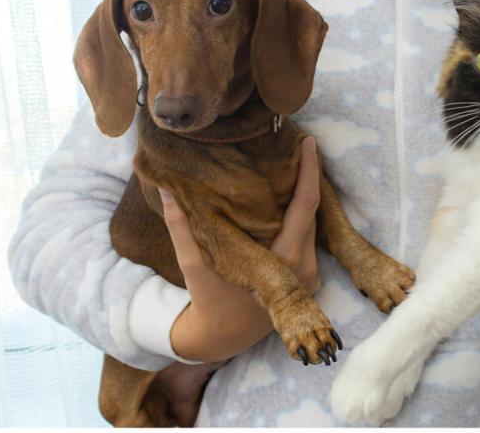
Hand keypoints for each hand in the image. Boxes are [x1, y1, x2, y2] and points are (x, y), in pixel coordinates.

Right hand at [162, 136, 321, 362]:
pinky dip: (302, 214)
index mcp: (284, 263)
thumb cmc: (208, 299)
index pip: (305, 208)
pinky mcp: (310, 275)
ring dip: (306, 194)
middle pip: (313, 212)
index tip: (309, 143)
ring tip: (296, 161)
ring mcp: (311, 274)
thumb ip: (181, 228)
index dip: (309, 172)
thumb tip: (166, 189)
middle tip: (300, 144)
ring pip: (313, 224)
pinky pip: (309, 236)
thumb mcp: (193, 264)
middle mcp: (305, 268)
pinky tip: (292, 192)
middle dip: (309, 176)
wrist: (223, 337)